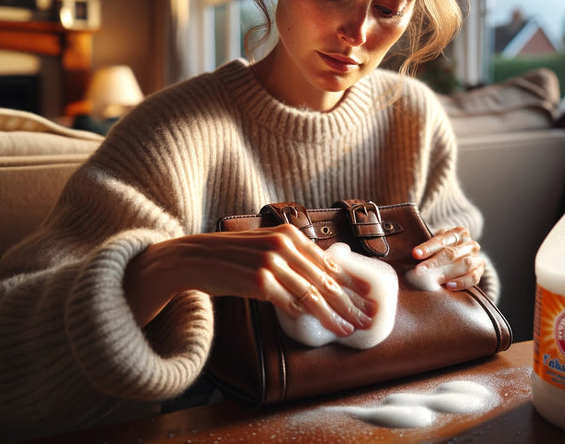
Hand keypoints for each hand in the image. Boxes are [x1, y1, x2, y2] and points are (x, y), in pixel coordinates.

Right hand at [125, 224, 375, 335]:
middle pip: (326, 280)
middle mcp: (283, 245)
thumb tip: (325, 276)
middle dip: (350, 303)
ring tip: (348, 329)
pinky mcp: (258, 281)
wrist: (195, 258)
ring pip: (313, 295)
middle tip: (367, 319)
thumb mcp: (266, 246)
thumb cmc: (233, 256)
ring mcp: (271, 262)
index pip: (330, 263)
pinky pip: (289, 303)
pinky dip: (304, 315)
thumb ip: (293, 257)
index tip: (368, 299)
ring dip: (333, 315)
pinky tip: (317, 326)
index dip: (352, 284)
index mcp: (289, 234)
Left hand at [410, 227, 484, 290]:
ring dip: (446, 273)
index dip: (428, 247)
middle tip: (418, 271)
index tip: (415, 254)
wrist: (462, 256)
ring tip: (431, 280)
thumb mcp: (437, 244)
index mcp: (459, 233)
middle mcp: (470, 244)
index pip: (442, 239)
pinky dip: (461, 282)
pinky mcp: (479, 272)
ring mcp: (476, 258)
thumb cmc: (443, 250)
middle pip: (451, 253)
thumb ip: (428, 248)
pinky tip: (449, 286)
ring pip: (463, 265)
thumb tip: (412, 255)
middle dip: (433, 263)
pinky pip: (472, 277)